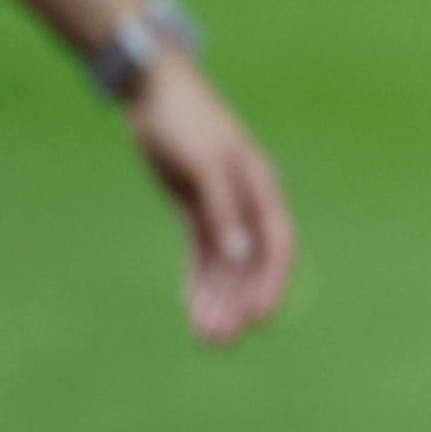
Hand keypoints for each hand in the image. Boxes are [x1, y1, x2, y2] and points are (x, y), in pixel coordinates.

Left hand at [127, 56, 295, 344]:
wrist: (153, 91)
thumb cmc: (185, 120)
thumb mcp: (204, 165)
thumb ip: (225, 211)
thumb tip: (241, 258)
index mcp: (261, 188)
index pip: (278, 245)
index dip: (272, 282)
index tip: (259, 317)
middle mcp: (247, 203)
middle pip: (249, 264)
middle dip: (238, 303)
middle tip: (219, 340)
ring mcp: (222, 208)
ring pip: (225, 266)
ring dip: (217, 300)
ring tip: (205, 336)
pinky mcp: (196, 210)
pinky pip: (203, 255)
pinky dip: (200, 282)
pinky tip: (193, 308)